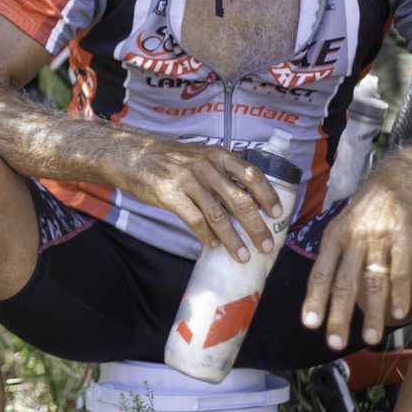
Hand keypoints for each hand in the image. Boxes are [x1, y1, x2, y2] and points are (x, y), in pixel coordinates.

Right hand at [120, 138, 282, 261]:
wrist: (133, 156)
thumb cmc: (170, 160)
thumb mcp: (200, 156)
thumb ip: (221, 173)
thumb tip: (247, 199)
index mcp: (218, 156)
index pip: (251, 175)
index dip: (267, 195)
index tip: (278, 214)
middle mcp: (206, 167)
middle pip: (239, 201)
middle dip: (256, 227)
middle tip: (266, 245)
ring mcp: (187, 180)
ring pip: (218, 216)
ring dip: (233, 239)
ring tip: (242, 255)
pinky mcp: (170, 195)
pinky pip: (194, 221)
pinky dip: (206, 235)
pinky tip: (213, 244)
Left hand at [302, 151, 411, 349]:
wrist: (401, 177)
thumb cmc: (369, 208)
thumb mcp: (344, 225)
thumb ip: (336, 256)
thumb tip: (324, 292)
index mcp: (334, 236)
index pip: (319, 273)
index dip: (314, 299)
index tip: (310, 324)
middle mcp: (353, 238)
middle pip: (343, 283)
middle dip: (339, 316)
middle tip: (335, 343)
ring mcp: (379, 237)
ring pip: (372, 282)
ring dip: (372, 314)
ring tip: (371, 339)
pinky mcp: (405, 235)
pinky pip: (401, 270)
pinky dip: (400, 294)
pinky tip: (399, 314)